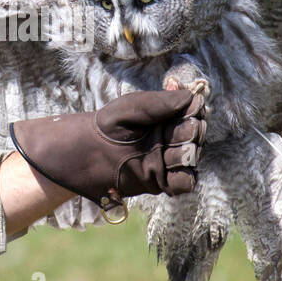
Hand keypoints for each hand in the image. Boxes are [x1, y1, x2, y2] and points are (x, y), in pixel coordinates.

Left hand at [8, 89, 206, 206]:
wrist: (86, 152)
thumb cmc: (107, 125)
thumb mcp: (133, 107)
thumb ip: (161, 102)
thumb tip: (192, 97)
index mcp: (165, 117)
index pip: (193, 112)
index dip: (195, 111)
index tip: (192, 109)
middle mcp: (169, 138)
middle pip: (195, 134)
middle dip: (187, 133)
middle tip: (168, 134)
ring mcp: (165, 160)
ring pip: (191, 157)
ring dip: (183, 154)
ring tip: (166, 152)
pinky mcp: (160, 180)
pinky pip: (185, 182)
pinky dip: (183, 177)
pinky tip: (169, 170)